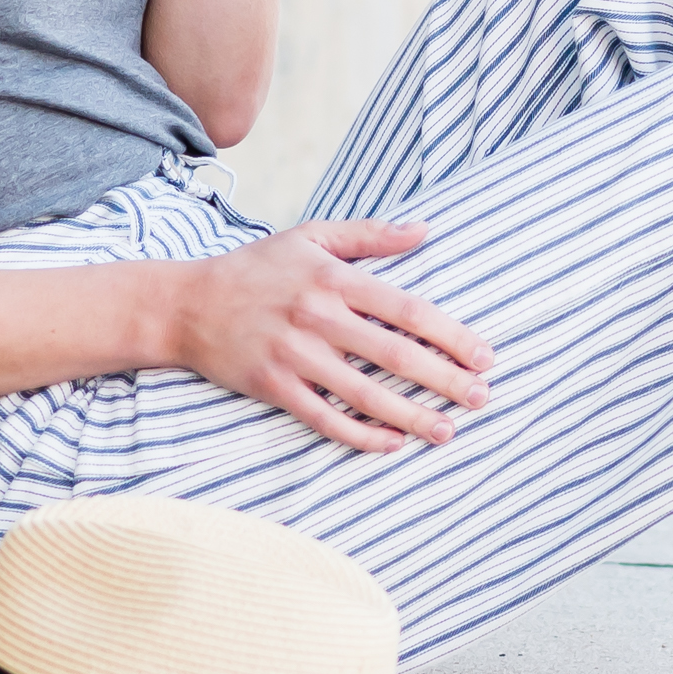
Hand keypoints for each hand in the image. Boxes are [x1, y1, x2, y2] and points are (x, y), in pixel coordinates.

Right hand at [163, 222, 494, 453]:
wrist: (187, 305)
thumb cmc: (257, 268)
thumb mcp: (311, 236)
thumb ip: (369, 235)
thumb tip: (424, 229)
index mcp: (333, 277)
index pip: (407, 309)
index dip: (451, 334)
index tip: (485, 356)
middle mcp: (317, 316)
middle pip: (394, 354)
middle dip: (444, 380)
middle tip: (481, 398)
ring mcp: (294, 355)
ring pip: (365, 393)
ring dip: (411, 416)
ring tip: (447, 431)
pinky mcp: (273, 387)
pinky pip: (325, 418)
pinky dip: (360, 435)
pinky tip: (391, 444)